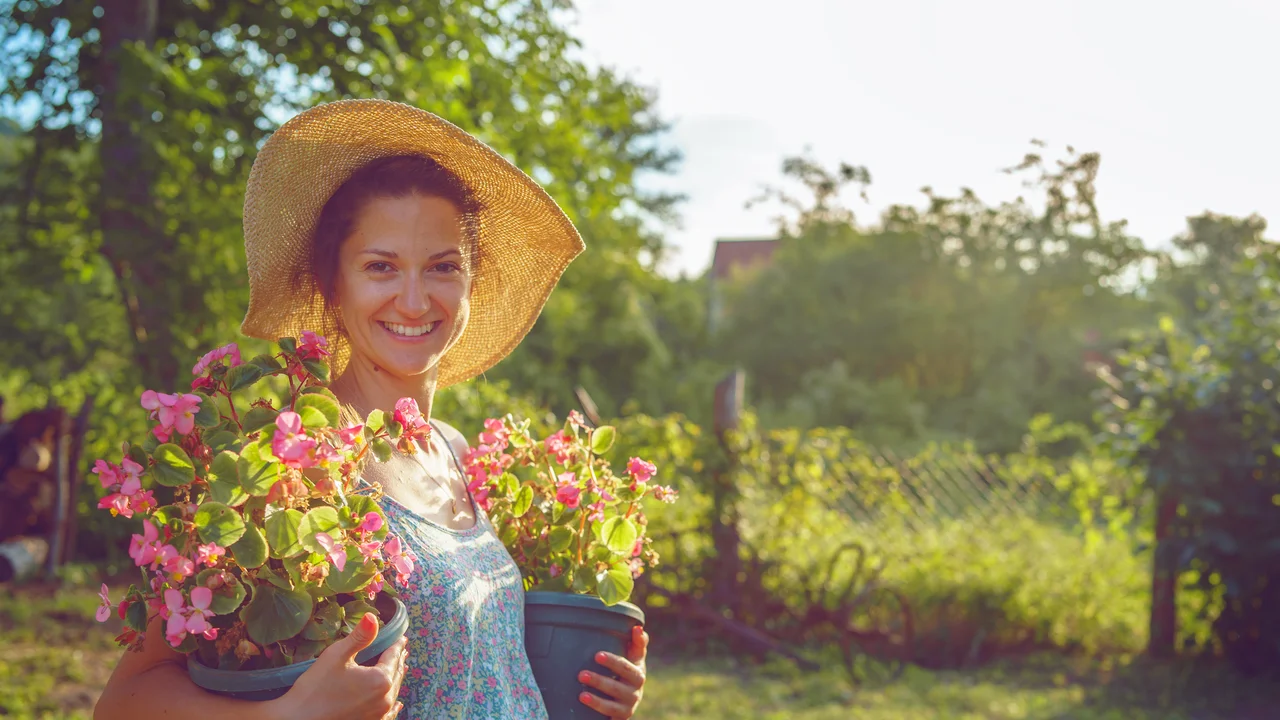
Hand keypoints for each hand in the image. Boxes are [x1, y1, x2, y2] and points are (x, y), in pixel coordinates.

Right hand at [267, 613, 408, 719]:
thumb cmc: (315, 687)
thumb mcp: (336, 655)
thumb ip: (359, 636)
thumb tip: (373, 616)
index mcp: (380, 679)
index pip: (393, 657)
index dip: (397, 646)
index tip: (402, 638)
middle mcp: (384, 699)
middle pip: (395, 675)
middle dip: (397, 661)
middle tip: (401, 651)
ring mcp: (378, 715)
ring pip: (393, 693)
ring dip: (396, 679)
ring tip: (399, 669)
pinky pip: (388, 713)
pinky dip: (393, 704)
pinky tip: (397, 703)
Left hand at [578, 625, 647, 718]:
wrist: (628, 700)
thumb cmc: (627, 673)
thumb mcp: (634, 658)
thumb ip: (636, 643)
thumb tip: (638, 627)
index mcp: (637, 672)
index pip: (626, 667)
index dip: (614, 661)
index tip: (597, 656)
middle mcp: (636, 691)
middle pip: (618, 687)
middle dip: (600, 680)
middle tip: (581, 674)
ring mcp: (629, 706)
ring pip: (613, 705)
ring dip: (597, 700)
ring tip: (582, 695)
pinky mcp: (621, 717)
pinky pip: (610, 716)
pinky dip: (599, 710)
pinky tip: (587, 704)